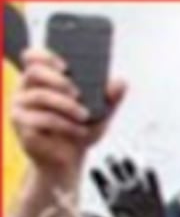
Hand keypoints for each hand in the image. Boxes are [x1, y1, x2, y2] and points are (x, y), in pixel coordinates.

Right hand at [12, 48, 126, 178]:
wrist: (69, 159)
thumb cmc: (80, 130)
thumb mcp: (100, 113)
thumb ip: (110, 97)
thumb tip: (121, 82)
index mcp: (42, 80)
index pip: (33, 58)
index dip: (46, 56)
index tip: (66, 66)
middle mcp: (26, 90)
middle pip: (34, 72)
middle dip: (59, 81)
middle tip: (78, 93)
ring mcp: (20, 107)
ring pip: (40, 96)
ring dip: (67, 105)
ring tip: (85, 116)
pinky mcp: (22, 125)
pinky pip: (42, 119)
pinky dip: (66, 125)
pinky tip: (80, 130)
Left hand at [88, 157, 179, 216]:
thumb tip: (82, 214)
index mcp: (115, 205)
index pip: (105, 188)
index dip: (100, 179)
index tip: (94, 169)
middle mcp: (127, 199)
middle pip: (119, 180)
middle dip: (114, 169)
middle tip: (109, 157)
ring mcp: (142, 198)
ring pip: (135, 180)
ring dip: (131, 170)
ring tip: (126, 158)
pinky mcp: (156, 200)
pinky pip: (153, 186)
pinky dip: (151, 178)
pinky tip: (148, 167)